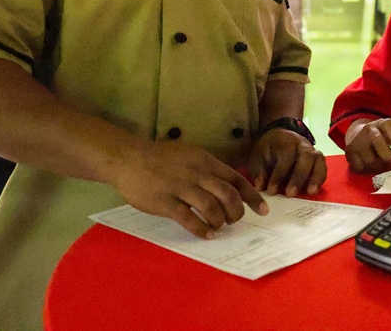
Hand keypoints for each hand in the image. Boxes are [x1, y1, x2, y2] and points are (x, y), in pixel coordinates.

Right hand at [113, 140, 266, 239]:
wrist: (128, 158)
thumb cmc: (160, 158)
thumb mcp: (189, 155)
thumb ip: (207, 169)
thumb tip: (227, 186)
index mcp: (205, 161)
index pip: (236, 180)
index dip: (252, 196)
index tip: (263, 210)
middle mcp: (197, 173)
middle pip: (228, 195)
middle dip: (237, 212)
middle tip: (234, 221)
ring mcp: (181, 188)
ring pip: (212, 208)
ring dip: (220, 221)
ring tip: (218, 227)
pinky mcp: (166, 202)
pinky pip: (189, 219)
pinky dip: (202, 229)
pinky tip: (207, 234)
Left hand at [247, 129, 326, 196]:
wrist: (276, 139)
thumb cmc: (266, 151)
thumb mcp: (257, 158)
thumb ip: (259, 172)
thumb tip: (261, 186)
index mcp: (285, 141)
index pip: (286, 156)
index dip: (279, 174)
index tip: (271, 191)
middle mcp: (302, 143)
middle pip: (306, 156)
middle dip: (299, 176)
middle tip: (290, 194)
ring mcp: (312, 150)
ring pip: (319, 160)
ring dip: (315, 177)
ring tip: (310, 192)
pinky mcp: (318, 160)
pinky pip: (323, 167)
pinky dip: (320, 179)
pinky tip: (314, 191)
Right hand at [344, 118, 390, 173]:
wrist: (357, 135)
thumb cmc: (381, 137)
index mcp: (382, 123)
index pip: (388, 125)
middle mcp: (368, 129)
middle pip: (377, 141)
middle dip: (386, 156)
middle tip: (390, 162)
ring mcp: (357, 140)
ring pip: (369, 159)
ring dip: (376, 165)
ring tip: (378, 162)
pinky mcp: (349, 151)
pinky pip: (360, 166)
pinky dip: (365, 169)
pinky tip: (367, 163)